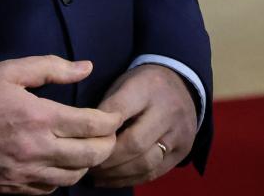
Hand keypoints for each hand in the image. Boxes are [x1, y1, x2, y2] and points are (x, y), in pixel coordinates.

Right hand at [0, 56, 122, 194]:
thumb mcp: (10, 71)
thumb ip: (52, 67)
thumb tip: (86, 67)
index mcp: (39, 117)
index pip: (92, 126)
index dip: (111, 122)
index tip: (114, 116)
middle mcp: (36, 150)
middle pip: (90, 156)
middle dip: (108, 145)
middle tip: (109, 134)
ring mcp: (24, 173)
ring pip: (73, 177)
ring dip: (87, 164)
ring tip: (88, 149)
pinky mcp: (12, 188)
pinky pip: (50, 190)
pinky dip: (62, 178)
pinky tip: (60, 164)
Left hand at [88, 64, 198, 188]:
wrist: (181, 84)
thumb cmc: (142, 86)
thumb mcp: (123, 84)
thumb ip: (106, 108)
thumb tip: (83, 137)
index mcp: (148, 87)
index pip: (118, 111)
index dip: (98, 129)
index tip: (80, 139)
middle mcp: (168, 110)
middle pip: (134, 143)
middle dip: (106, 158)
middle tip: (87, 163)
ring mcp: (179, 132)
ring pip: (145, 163)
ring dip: (116, 174)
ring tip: (97, 174)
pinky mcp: (183, 150)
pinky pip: (154, 173)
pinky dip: (129, 179)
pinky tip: (111, 179)